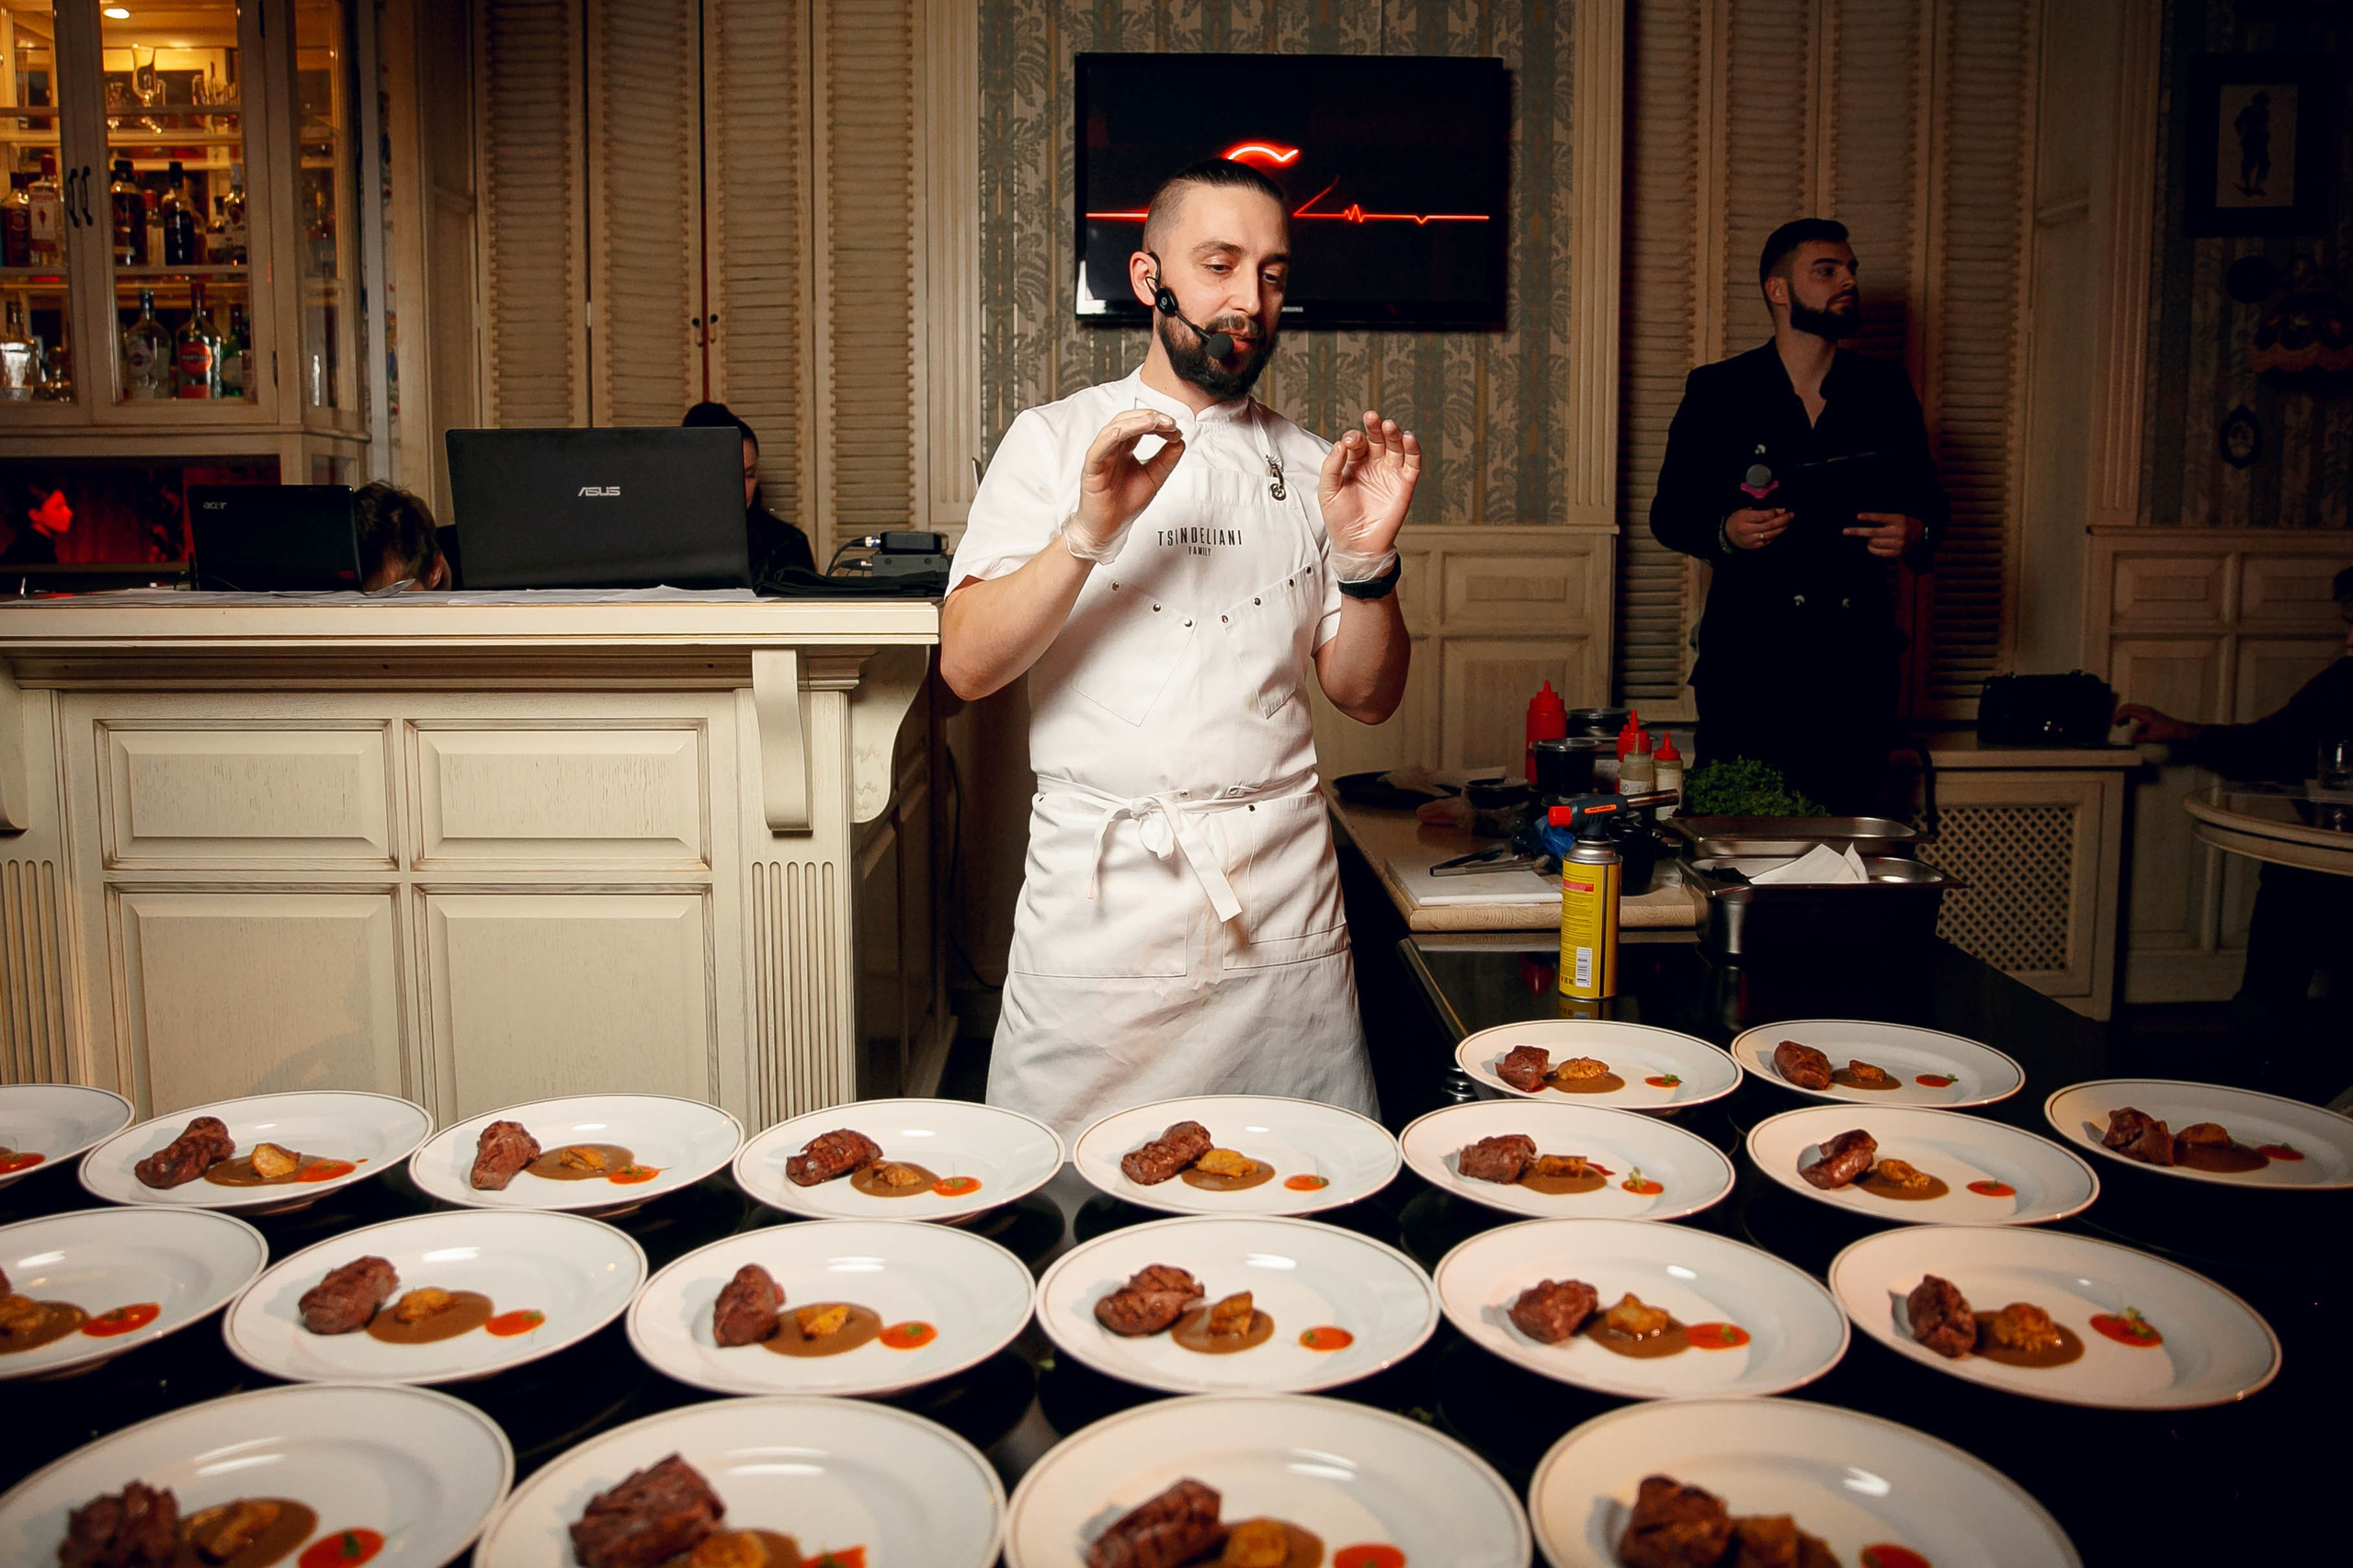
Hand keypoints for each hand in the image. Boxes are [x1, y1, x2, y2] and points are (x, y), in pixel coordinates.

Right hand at [1072, 410, 1186, 554]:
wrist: (1109, 528)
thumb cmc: (1125, 503)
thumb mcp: (1153, 478)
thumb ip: (1166, 460)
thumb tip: (1180, 440)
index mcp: (1126, 448)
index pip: (1141, 426)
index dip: (1158, 423)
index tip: (1175, 428)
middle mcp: (1112, 448)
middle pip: (1127, 421)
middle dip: (1148, 418)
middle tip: (1168, 422)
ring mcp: (1101, 457)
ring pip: (1113, 431)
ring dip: (1132, 423)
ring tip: (1151, 421)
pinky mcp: (1091, 470)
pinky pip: (1097, 451)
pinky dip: (1107, 440)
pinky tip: (1119, 433)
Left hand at [1319, 410, 1421, 558]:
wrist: (1356, 545)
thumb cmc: (1340, 519)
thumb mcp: (1327, 491)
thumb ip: (1331, 466)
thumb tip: (1341, 444)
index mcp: (1355, 463)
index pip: (1358, 442)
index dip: (1355, 438)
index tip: (1350, 443)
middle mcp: (1374, 464)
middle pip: (1378, 438)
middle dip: (1375, 426)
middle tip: (1372, 417)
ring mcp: (1390, 473)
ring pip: (1396, 446)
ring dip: (1394, 433)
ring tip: (1389, 425)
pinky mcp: (1405, 484)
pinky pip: (1412, 463)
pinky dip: (1413, 449)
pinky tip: (1408, 438)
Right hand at [1725, 507, 1791, 549]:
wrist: (1727, 534)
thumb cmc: (1737, 519)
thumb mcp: (1745, 510)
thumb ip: (1761, 510)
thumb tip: (1778, 510)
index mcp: (1744, 518)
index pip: (1764, 516)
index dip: (1775, 513)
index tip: (1783, 509)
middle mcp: (1747, 530)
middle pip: (1769, 525)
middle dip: (1783, 520)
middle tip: (1791, 515)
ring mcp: (1751, 540)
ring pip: (1771, 534)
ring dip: (1782, 528)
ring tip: (1788, 522)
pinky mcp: (1754, 546)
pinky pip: (1768, 541)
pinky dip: (1775, 535)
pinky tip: (1780, 530)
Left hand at [1845, 511, 1923, 558]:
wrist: (1923, 537)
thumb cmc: (1906, 524)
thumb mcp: (1899, 517)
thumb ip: (1884, 519)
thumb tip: (1862, 522)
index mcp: (1899, 520)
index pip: (1881, 517)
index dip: (1869, 517)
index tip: (1858, 516)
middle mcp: (1899, 532)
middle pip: (1873, 533)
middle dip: (1857, 532)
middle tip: (1845, 531)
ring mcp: (1898, 544)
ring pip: (1873, 543)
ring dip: (1868, 540)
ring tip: (1870, 538)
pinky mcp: (1897, 553)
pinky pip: (1878, 552)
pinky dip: (1871, 548)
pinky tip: (1870, 545)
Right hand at [2115, 703, 2200, 744]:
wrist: (2180, 731)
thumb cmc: (2169, 731)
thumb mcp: (2152, 737)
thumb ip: (2139, 738)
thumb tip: (2130, 739)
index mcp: (2145, 713)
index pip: (2127, 711)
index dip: (2118, 717)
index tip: (2114, 723)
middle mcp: (2146, 710)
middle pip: (2128, 707)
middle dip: (2119, 713)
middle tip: (2114, 722)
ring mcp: (2149, 712)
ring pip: (2132, 709)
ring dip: (2124, 715)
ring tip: (2120, 723)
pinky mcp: (2151, 715)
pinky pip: (2137, 712)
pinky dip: (2130, 717)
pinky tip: (2131, 725)